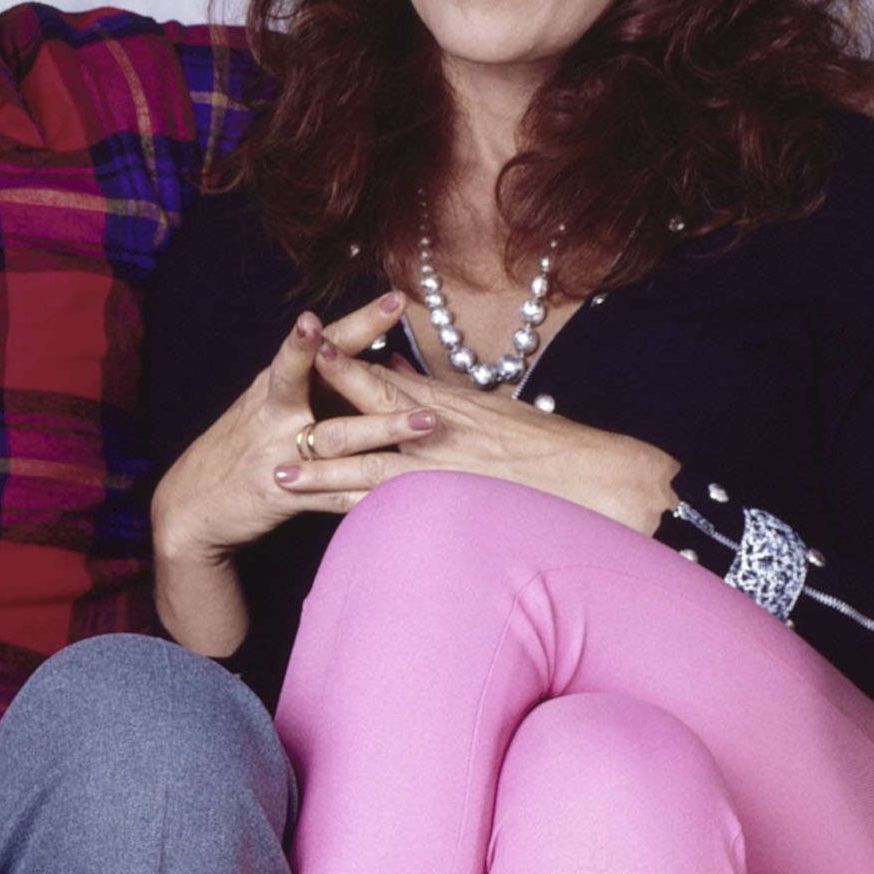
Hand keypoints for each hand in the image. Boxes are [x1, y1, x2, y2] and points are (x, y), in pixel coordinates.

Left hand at [263, 330, 678, 538]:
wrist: (603, 481)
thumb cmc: (553, 447)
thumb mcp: (492, 407)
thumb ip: (439, 394)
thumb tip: (396, 374)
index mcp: (447, 403)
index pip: (383, 379)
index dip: (342, 366)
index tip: (309, 351)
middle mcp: (439, 435)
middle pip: (364, 420)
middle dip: (316, 419)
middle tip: (270, 419)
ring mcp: (443, 474)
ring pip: (368, 471)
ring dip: (321, 475)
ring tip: (278, 478)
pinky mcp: (451, 508)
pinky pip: (395, 512)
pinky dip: (356, 514)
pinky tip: (328, 521)